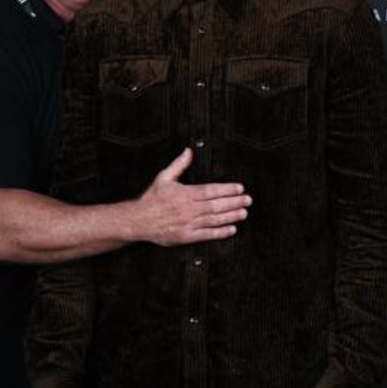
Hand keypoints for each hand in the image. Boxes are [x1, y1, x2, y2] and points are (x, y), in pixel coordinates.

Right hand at [135, 148, 251, 245]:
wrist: (139, 220)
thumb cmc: (151, 200)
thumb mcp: (163, 178)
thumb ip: (178, 165)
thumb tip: (188, 151)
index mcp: (185, 194)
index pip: (211, 190)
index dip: (227, 189)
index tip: (239, 188)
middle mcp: (189, 209)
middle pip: (216, 205)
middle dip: (234, 202)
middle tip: (247, 200)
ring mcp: (188, 223)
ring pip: (214, 219)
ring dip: (231, 216)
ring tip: (243, 213)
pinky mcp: (187, 236)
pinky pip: (207, 234)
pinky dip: (220, 232)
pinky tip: (231, 229)